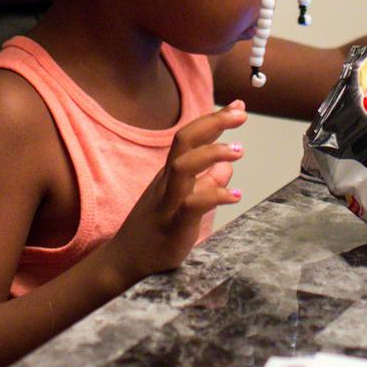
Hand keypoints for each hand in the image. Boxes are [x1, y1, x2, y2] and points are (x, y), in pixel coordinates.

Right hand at [103, 102, 245, 286]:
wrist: (125, 260)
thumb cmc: (155, 230)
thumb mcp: (182, 201)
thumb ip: (205, 183)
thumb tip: (227, 168)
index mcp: (169, 174)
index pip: (190, 137)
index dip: (213, 119)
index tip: (238, 106)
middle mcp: (166, 181)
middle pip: (184, 141)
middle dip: (212, 123)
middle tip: (241, 114)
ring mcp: (167, 201)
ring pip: (183, 167)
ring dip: (211, 154)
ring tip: (238, 152)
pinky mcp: (172, 225)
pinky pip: (191, 205)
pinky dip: (214, 196)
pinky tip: (234, 196)